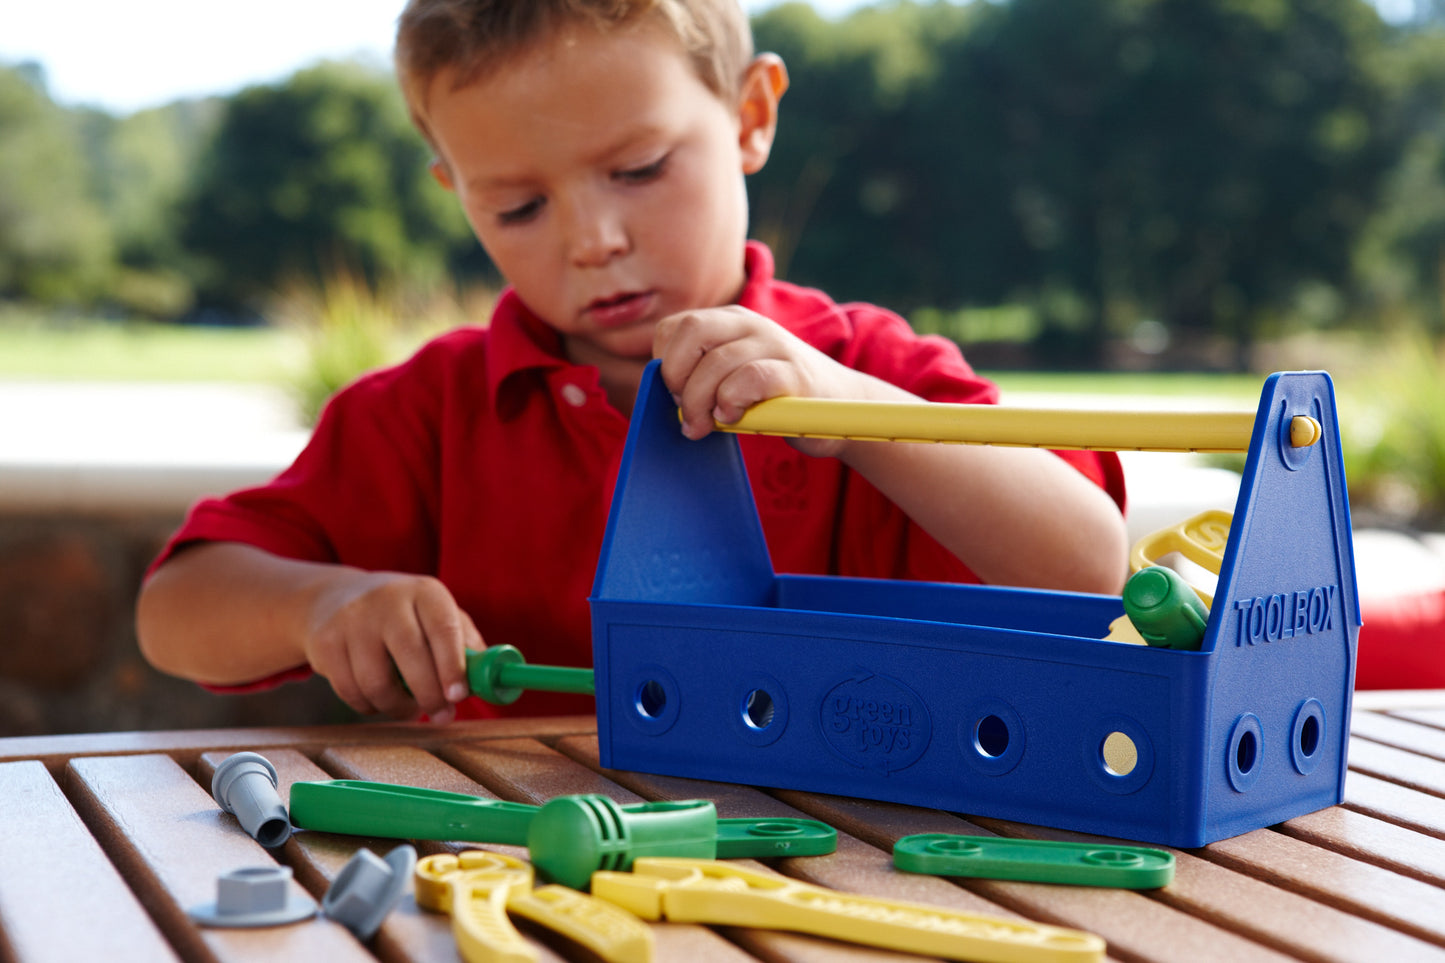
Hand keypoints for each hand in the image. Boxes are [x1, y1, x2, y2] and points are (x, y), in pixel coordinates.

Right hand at [303, 569, 480, 722]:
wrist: (336, 599)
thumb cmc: (404, 616)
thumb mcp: (437, 615)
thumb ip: (466, 644)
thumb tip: (493, 678)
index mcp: (424, 592)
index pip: (443, 628)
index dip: (453, 665)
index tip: (459, 696)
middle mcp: (387, 600)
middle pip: (410, 655)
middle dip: (429, 694)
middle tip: (441, 715)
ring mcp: (352, 620)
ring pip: (376, 682)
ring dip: (398, 707)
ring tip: (410, 707)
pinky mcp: (324, 643)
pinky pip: (350, 691)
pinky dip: (370, 706)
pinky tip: (380, 700)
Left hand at [653, 305, 866, 457]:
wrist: (840, 407)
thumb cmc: (775, 399)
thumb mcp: (732, 378)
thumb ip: (702, 377)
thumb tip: (663, 399)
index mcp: (729, 322)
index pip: (674, 327)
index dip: (664, 362)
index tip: (675, 393)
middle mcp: (749, 324)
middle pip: (690, 332)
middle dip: (675, 376)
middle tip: (685, 410)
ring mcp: (774, 345)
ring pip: (715, 362)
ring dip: (700, 402)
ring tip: (706, 424)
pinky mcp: (794, 373)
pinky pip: (749, 379)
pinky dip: (731, 402)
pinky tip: (734, 418)